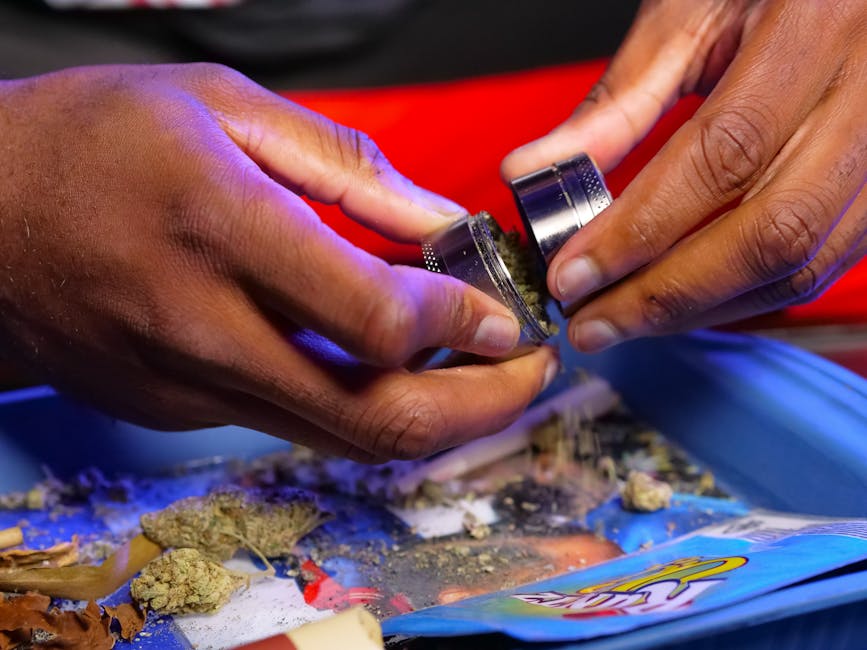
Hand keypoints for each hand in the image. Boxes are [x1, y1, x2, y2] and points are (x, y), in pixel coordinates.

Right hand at [0, 64, 557, 460]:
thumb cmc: (88, 145)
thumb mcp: (222, 107)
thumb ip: (347, 169)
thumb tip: (441, 222)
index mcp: (223, 229)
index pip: (377, 317)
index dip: (463, 324)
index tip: (504, 314)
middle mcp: (207, 328)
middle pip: (377, 417)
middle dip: (481, 407)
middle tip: (528, 374)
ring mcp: (191, 385)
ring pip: (344, 439)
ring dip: (434, 418)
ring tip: (480, 376)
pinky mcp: (181, 409)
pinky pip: (297, 423)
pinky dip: (365, 405)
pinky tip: (391, 367)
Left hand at [503, 0, 865, 351]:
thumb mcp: (690, 16)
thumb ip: (617, 102)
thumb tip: (531, 170)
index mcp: (815, 30)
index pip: (721, 157)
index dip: (639, 229)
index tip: (573, 273)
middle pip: (768, 233)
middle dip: (665, 293)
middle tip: (590, 322)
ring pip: (798, 262)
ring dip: (700, 308)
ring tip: (622, 321)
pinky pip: (820, 264)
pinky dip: (742, 296)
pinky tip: (683, 303)